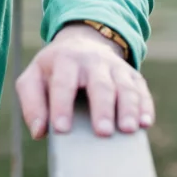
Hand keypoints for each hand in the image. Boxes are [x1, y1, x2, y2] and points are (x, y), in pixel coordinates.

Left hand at [15, 21, 154, 138]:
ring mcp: (115, 67)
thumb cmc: (54, 70)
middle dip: (102, 108)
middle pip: (99, 84)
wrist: (81, 44)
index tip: (61, 129)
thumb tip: (39, 131)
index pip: (63, 83)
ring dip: (128, 108)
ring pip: (125, 86)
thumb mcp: (33, 78)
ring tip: (128, 130)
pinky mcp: (132, 75)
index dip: (61, 105)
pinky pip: (141, 89)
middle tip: (102, 132)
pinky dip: (145, 106)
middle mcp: (92, 61)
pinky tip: (145, 123)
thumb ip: (31, 102)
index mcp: (64, 61)